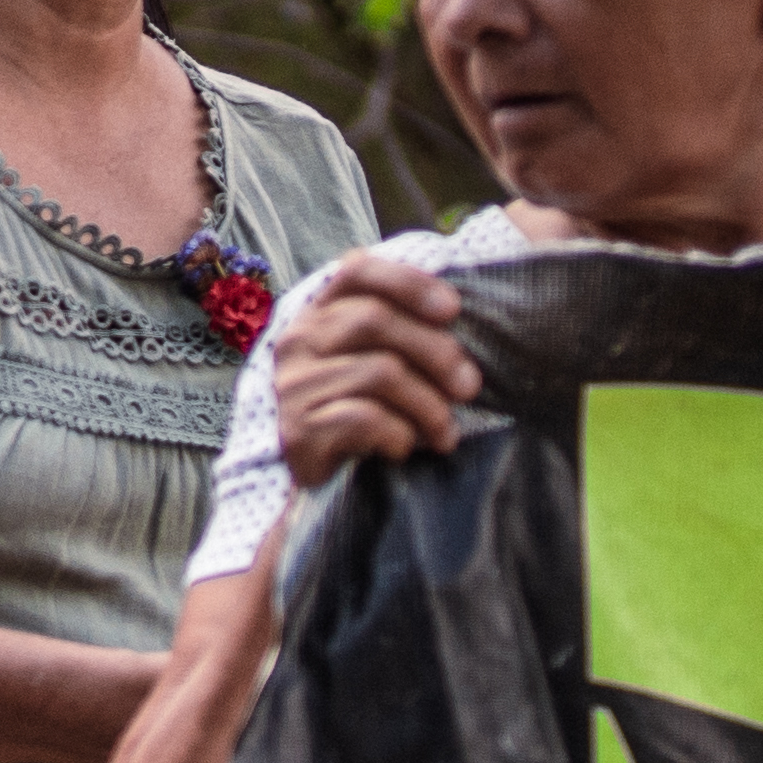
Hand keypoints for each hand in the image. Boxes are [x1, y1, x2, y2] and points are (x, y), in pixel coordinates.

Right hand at [270, 254, 476, 487]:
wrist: (314, 490)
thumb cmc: (360, 416)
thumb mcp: (377, 363)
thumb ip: (401, 331)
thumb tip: (458, 315)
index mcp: (317, 315)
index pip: (356, 272)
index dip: (409, 282)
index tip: (453, 309)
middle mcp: (297, 342)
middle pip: (374, 319)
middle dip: (436, 352)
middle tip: (469, 387)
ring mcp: (292, 386)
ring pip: (379, 372)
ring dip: (428, 406)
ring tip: (444, 433)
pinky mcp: (297, 430)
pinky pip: (364, 418)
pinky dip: (398, 434)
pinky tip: (403, 449)